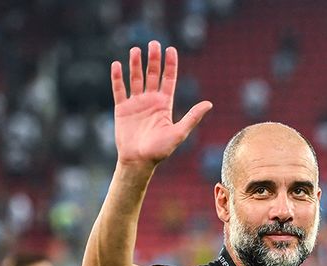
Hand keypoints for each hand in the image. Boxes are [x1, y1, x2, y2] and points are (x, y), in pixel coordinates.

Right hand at [112, 41, 211, 167]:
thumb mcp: (179, 133)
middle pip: (152, 74)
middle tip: (153, 43)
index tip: (171, 49)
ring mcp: (135, 103)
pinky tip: (117, 65)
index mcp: (164, 104)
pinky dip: (117, 78)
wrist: (138, 162)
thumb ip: (192, 117)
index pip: (168, 79)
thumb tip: (209, 104)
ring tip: (135, 50)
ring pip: (135, 78)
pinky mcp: (122, 109)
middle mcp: (150, 101)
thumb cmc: (160, 151)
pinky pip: (119, 90)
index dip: (170, 64)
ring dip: (135, 64)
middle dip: (153, 59)